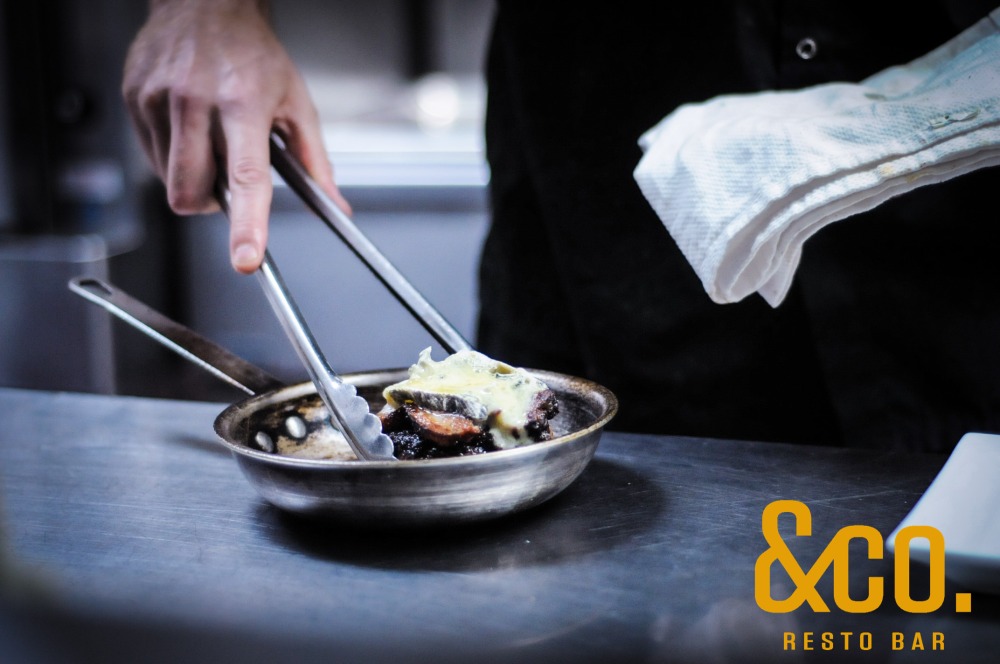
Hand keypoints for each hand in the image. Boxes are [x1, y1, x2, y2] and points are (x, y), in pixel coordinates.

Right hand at [122, 0, 349, 272]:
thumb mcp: (296, 103)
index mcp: (243, 103)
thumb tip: (336, 206)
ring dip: (192, 178)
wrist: (204, 4)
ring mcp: (158, 99)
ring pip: (170, 181)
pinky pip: (150, 158)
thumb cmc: (254, 55)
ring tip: (210, 139)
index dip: (247, 224)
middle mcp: (196, 100)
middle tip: (227, 179)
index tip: (246, 259)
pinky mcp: (133, 98)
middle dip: (210, 204)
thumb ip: (315, 161)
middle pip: (191, 192)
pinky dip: (173, 157)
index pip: (245, 177)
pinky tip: (188, 127)